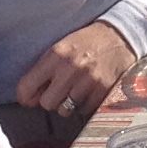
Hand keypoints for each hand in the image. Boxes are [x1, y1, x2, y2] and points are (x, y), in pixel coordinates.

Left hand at [14, 22, 135, 120]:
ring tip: (76, 90)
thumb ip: (44, 70)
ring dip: (68, 104)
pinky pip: (84, 111)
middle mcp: (70, 70)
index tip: (30, 98)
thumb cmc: (87, 42)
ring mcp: (88, 82)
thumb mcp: (61, 48)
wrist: (120, 36)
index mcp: (55, 56)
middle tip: (59, 91)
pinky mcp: (103, 91)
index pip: (27, 87)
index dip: (26, 97)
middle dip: (51, 100)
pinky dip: (85, 105)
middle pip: (47, 104)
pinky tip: (89, 91)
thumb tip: (28, 98)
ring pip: (65, 110)